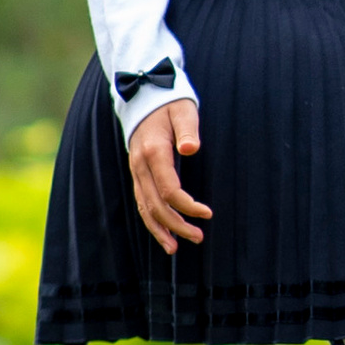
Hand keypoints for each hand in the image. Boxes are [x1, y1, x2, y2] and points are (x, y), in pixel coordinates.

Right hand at [128, 97, 209, 251]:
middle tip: (199, 238)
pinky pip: (142, 202)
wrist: (146, 96)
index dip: (188, 206)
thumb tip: (191, 149)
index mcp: (154, 152)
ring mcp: (136, 171)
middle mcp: (140, 166)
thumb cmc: (171, 104)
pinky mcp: (137, 174)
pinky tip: (163, 234)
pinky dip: (151, 221)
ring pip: (144, 208)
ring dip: (161, 229)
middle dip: (176, 225)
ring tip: (176, 248)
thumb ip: (188, 130)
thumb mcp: (184, 111)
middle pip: (156, 205)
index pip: (169, 189)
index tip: (207, 213)